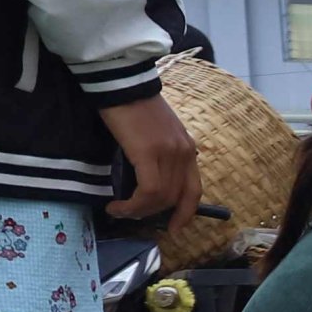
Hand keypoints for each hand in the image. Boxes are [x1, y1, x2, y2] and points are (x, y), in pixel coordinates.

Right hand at [103, 93, 201, 228]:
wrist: (122, 82)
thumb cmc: (133, 106)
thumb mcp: (155, 134)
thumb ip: (159, 156)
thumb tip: (147, 183)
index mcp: (188, 149)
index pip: (194, 190)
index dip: (186, 213)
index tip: (174, 228)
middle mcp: (184, 153)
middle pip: (175, 198)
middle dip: (153, 214)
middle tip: (131, 216)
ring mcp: (169, 153)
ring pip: (161, 198)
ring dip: (138, 211)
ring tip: (119, 211)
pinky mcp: (149, 152)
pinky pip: (148, 191)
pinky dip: (133, 204)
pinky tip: (117, 205)